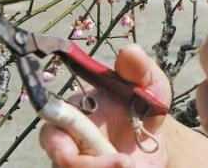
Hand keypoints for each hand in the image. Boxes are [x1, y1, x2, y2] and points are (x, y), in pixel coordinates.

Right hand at [39, 44, 170, 167]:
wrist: (155, 135)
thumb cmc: (143, 104)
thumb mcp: (149, 84)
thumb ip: (139, 69)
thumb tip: (129, 51)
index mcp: (74, 115)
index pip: (52, 134)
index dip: (59, 147)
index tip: (73, 154)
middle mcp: (70, 145)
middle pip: (63, 165)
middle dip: (91, 167)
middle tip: (125, 163)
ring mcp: (81, 162)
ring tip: (132, 165)